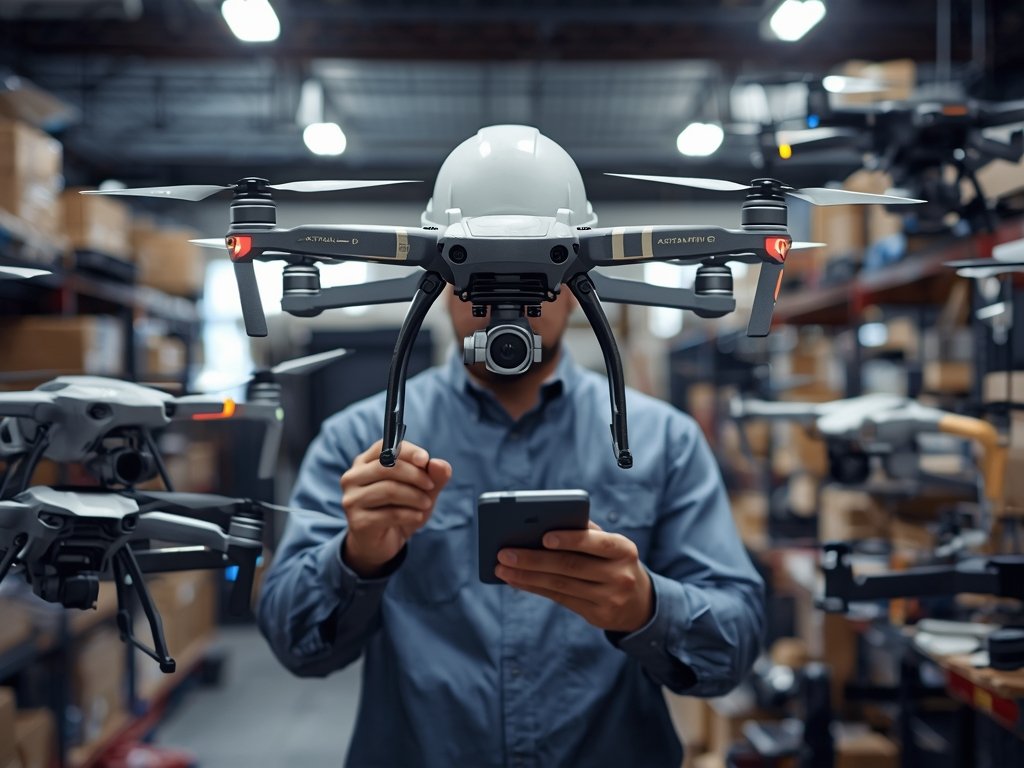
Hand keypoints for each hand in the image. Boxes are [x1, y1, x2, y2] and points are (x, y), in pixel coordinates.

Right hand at [340, 439, 451, 577]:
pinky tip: (418, 517)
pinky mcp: (357, 521)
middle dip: (415, 475)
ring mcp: (352, 499)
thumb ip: (433, 475)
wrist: (384, 543)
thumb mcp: (422, 490)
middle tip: (431, 486)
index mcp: (365, 462)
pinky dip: (410, 514)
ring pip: (388, 490)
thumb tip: (439, 464)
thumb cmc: (402, 508)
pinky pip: (390, 513)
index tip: (425, 460)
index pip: (384, 447)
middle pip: (386, 467)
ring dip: (415, 496)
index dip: (406, 451)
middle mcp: (353, 477)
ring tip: (427, 504)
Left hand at [495, 521, 653, 632]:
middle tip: (504, 553)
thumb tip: (541, 523)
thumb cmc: (614, 561)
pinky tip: (516, 580)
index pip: (595, 542)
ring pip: (561, 585)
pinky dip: (535, 588)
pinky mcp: (598, 616)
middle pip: (570, 566)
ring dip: (527, 576)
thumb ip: (584, 532)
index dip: (569, 539)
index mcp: (624, 549)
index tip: (543, 536)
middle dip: (534, 559)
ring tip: (502, 568)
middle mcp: (620, 575)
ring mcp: (610, 598)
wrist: (641, 602)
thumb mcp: (610, 545)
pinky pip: (560, 599)